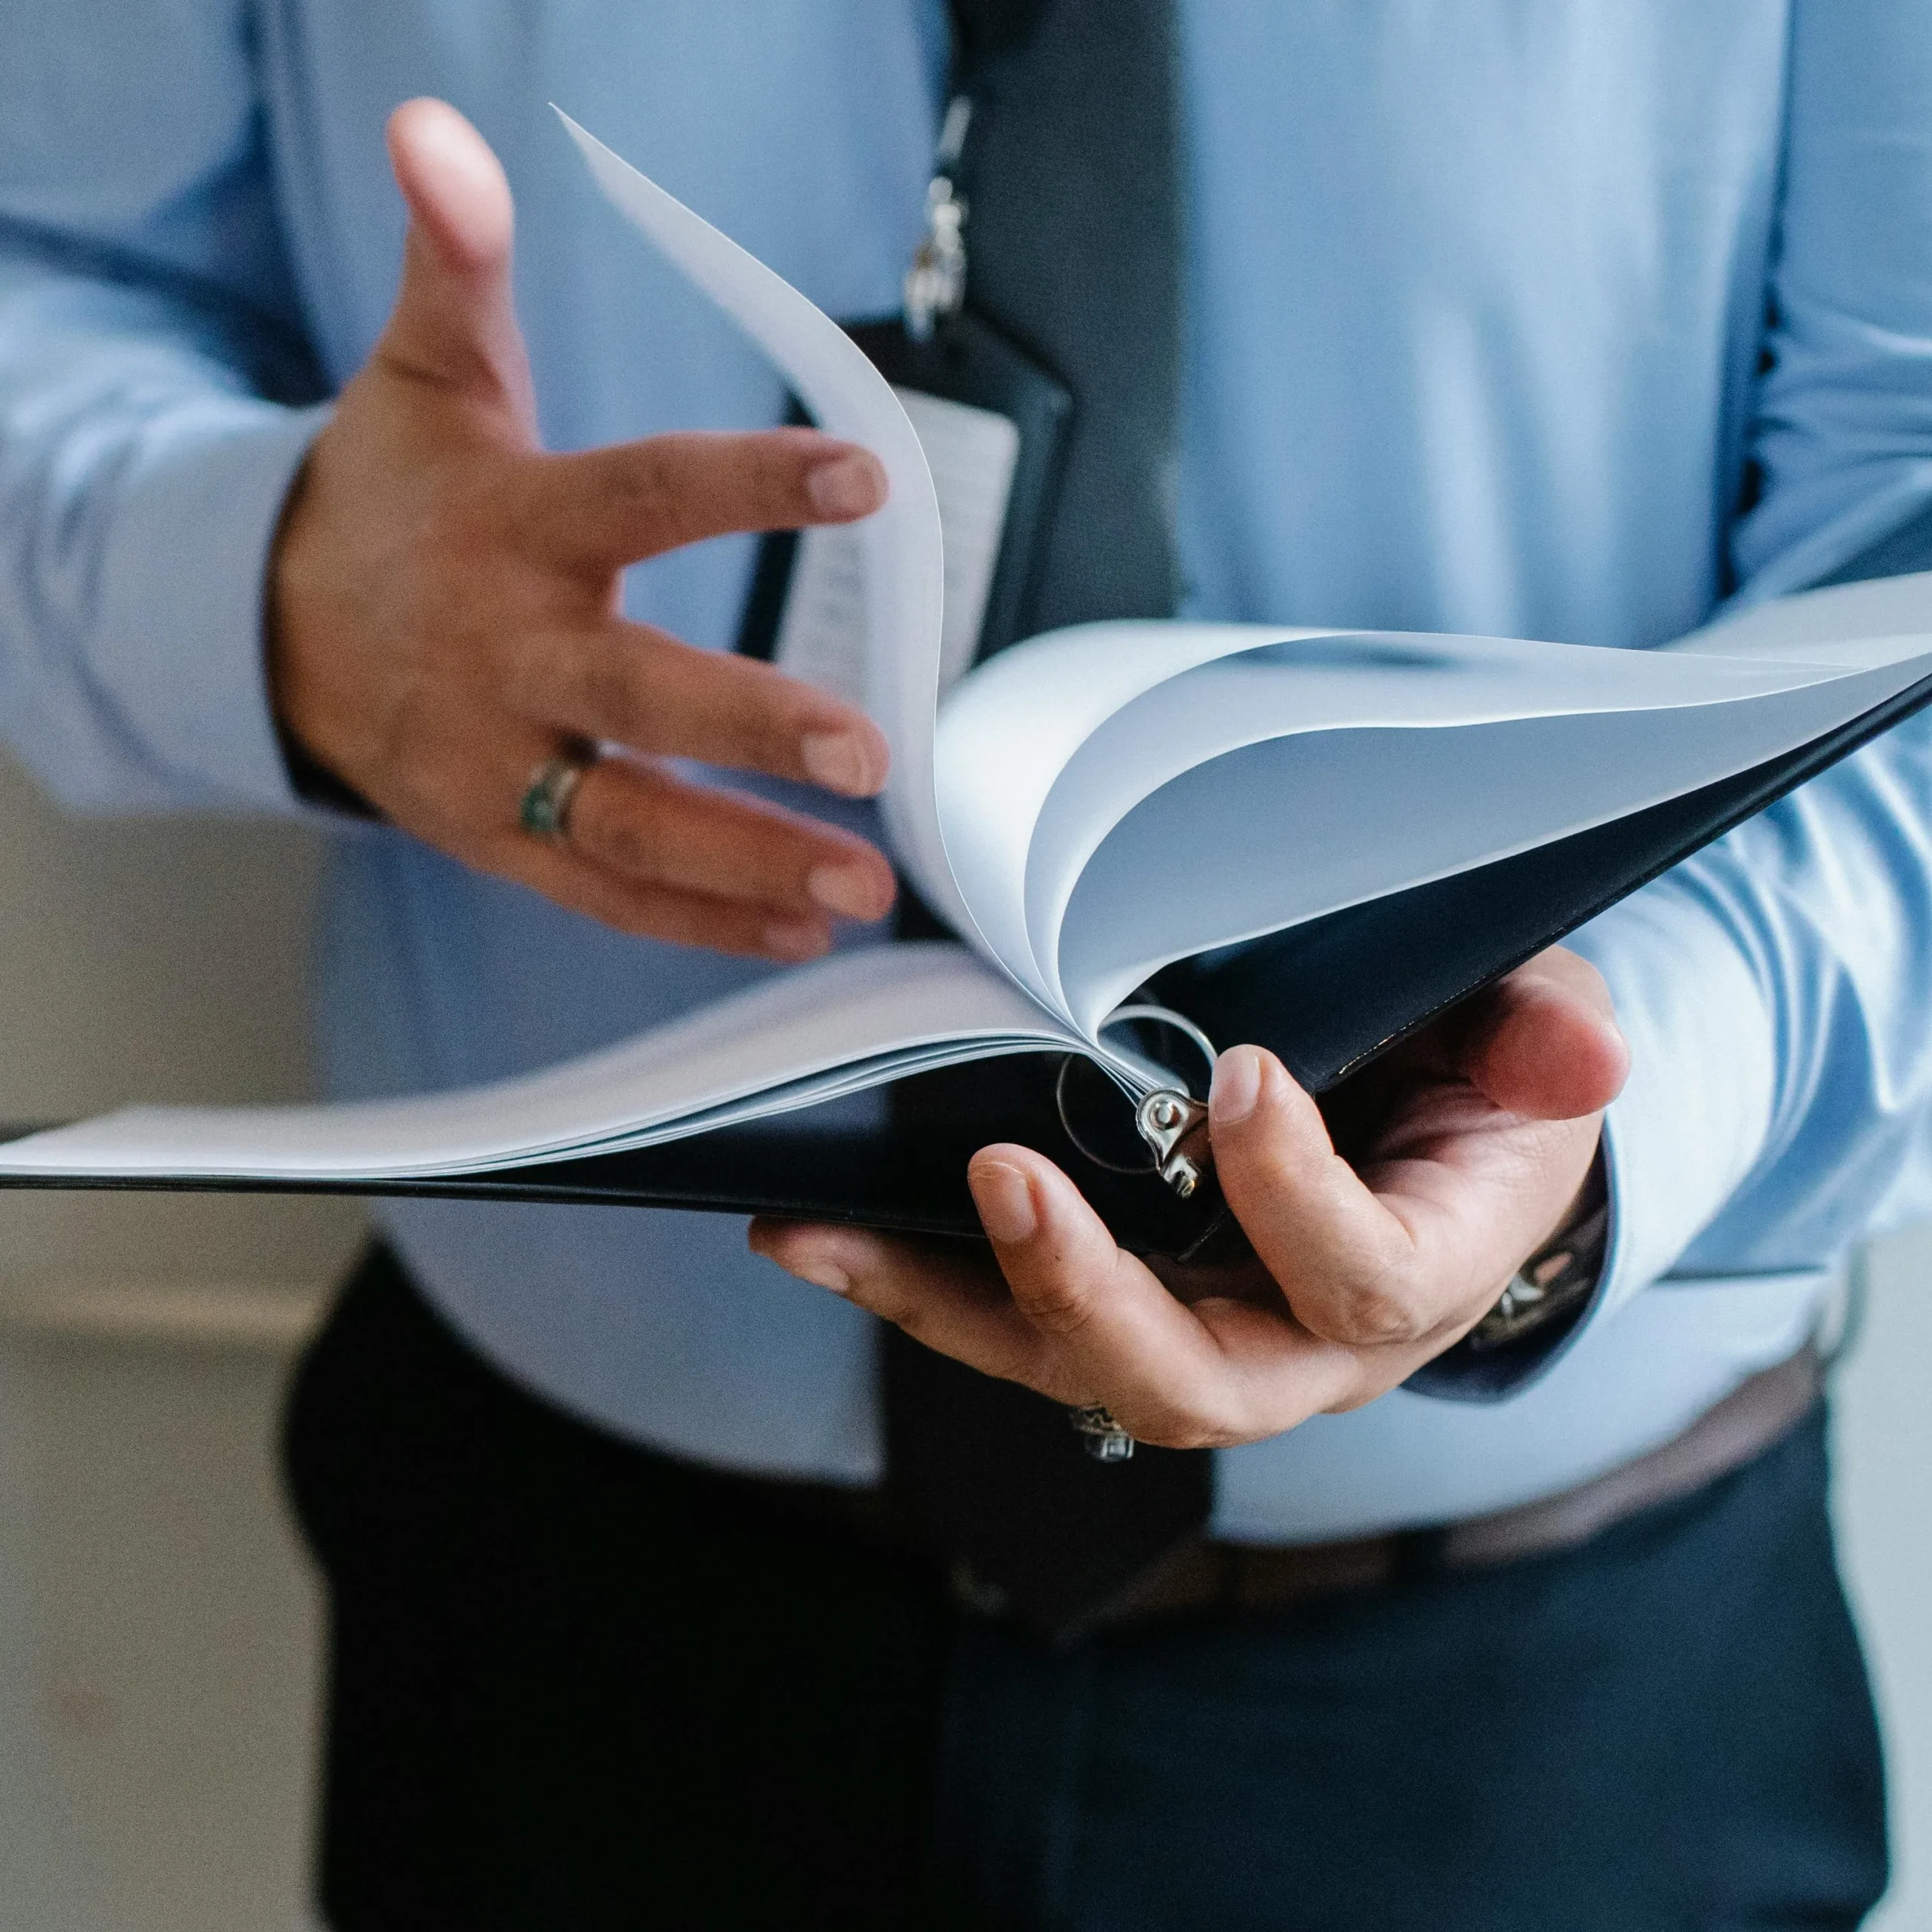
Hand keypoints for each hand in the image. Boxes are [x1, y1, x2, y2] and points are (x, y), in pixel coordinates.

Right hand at [270, 98, 897, 960]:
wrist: (276, 633)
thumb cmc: (393, 499)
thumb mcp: (425, 375)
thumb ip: (456, 263)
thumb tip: (436, 129)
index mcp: (510, 528)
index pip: (644, 492)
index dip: (751, 481)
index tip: (867, 473)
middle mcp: (506, 654)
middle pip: (637, 692)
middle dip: (751, 727)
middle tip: (868, 755)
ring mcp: (500, 761)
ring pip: (630, 823)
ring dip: (750, 860)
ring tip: (865, 887)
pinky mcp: (501, 838)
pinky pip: (607, 890)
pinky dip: (701, 919)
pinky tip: (799, 929)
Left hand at [751, 947, 1628, 1446]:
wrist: (1442, 1141)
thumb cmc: (1483, 1076)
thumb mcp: (1531, 1032)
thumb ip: (1543, 1040)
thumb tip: (1586, 1050)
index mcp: (1421, 1273)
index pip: (1359, 1279)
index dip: (1294, 1195)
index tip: (1238, 1074)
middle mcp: (1303, 1345)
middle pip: (1190, 1382)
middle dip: (1088, 1293)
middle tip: (1001, 1178)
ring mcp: (1206, 1337)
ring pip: (1070, 1370)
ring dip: (944, 1302)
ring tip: (818, 1234)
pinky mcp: (1127, 1309)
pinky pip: (1015, 1327)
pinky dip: (916, 1284)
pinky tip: (814, 1233)